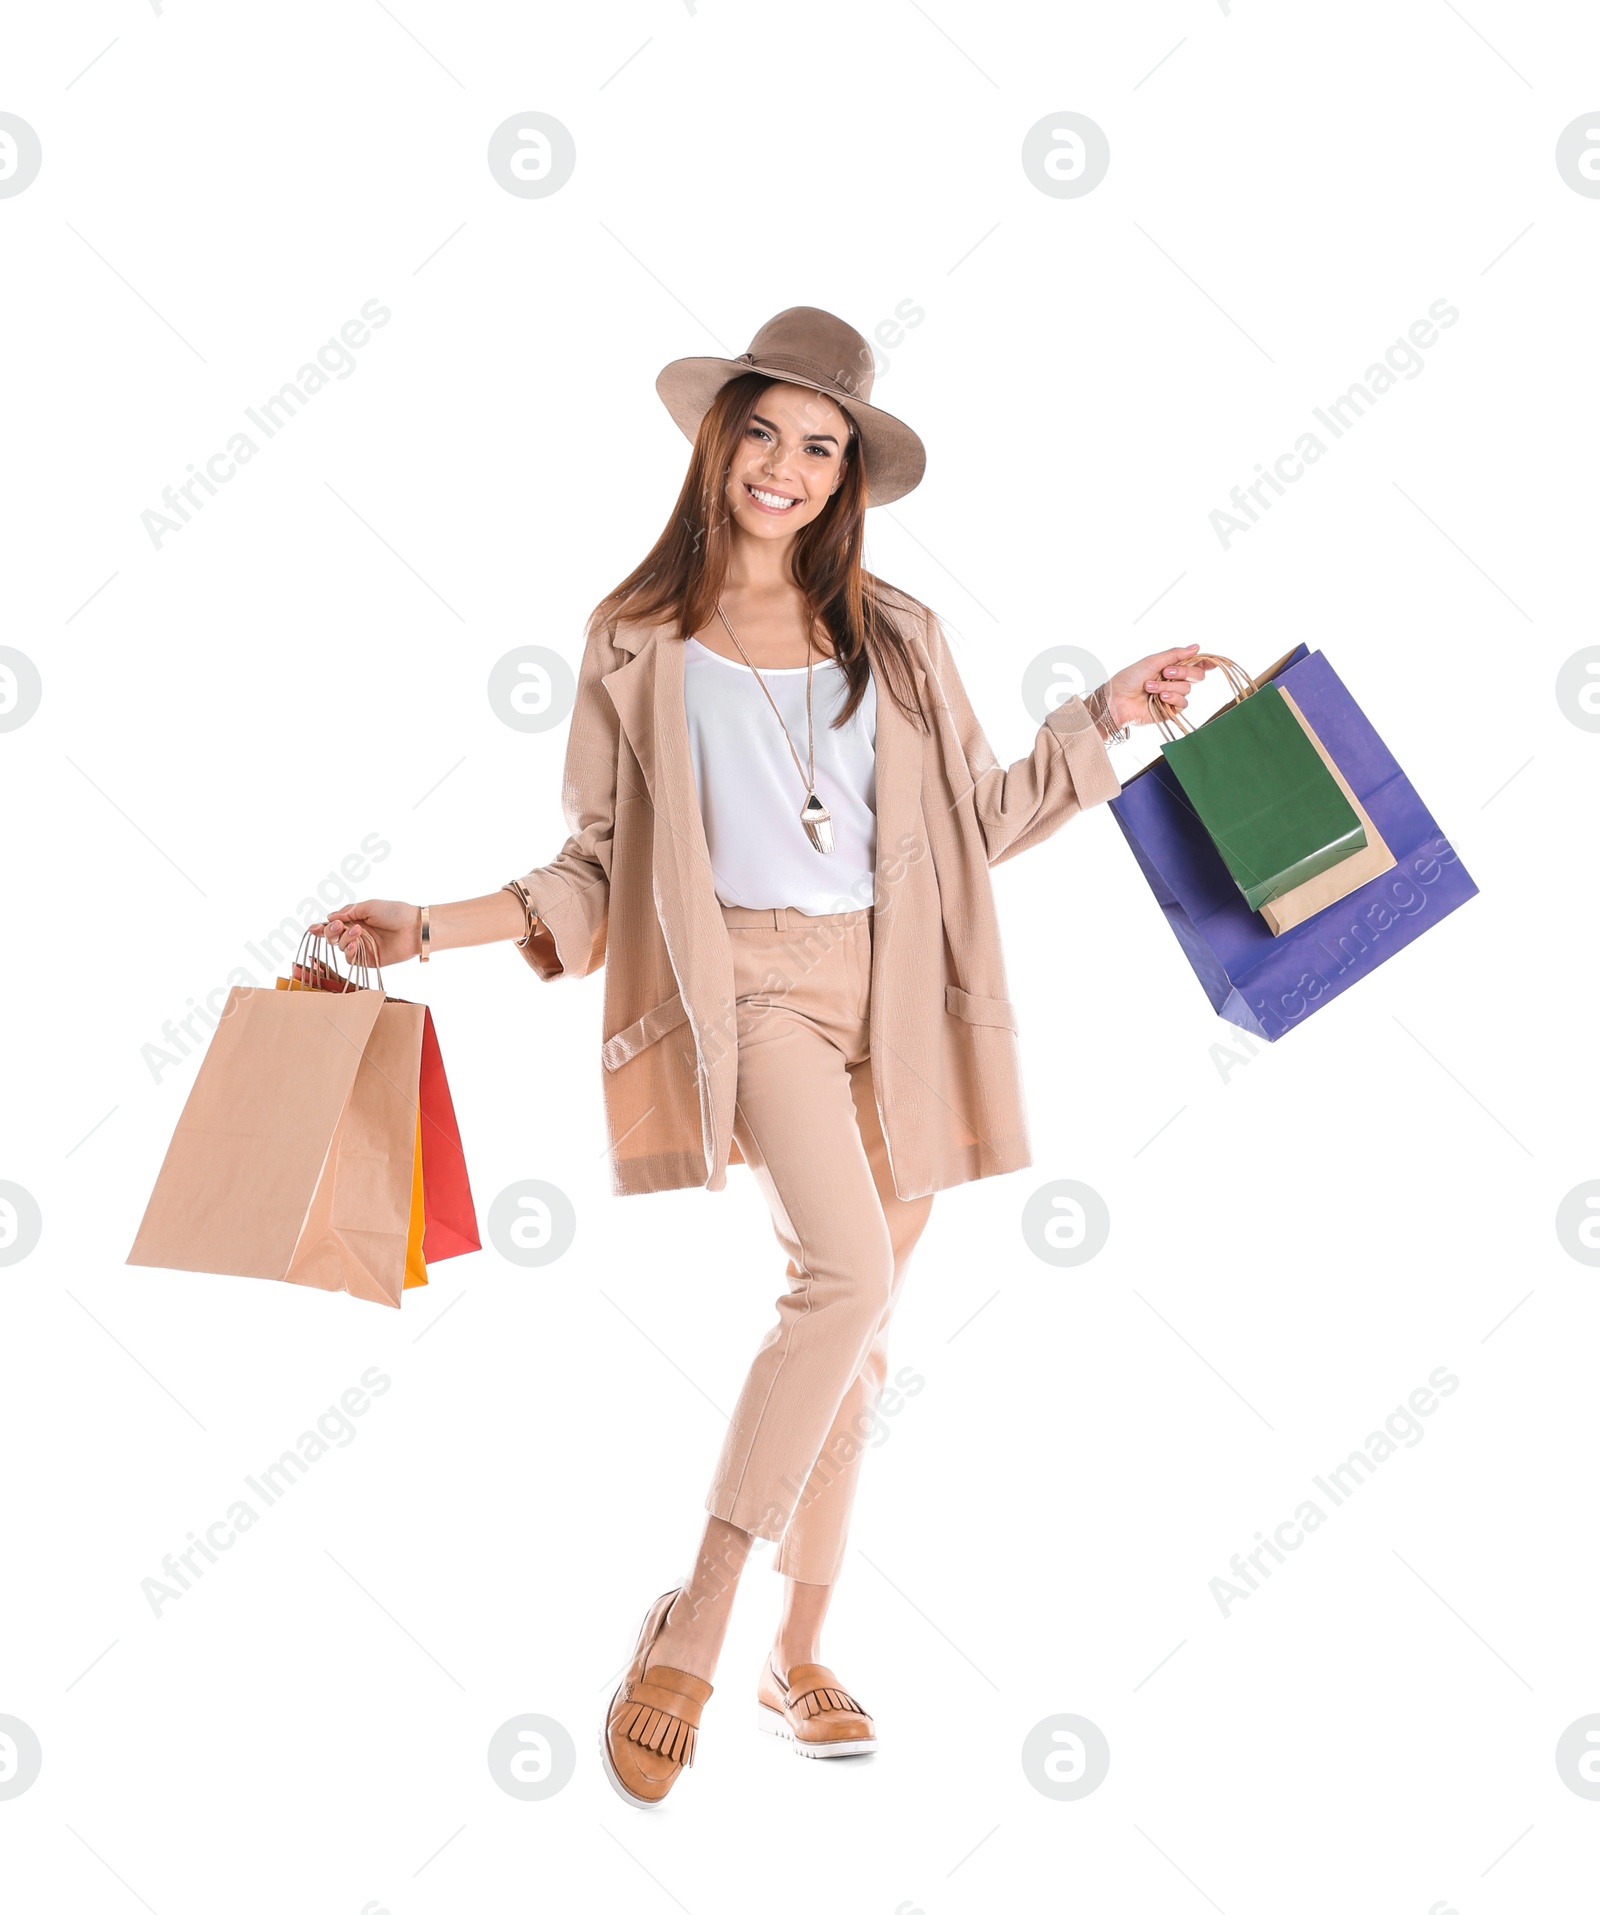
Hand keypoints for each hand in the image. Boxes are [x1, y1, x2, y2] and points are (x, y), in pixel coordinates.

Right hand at [310, 899, 420, 966]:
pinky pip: (351, 959)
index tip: (313, 928)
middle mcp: (357, 934)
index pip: (333, 925)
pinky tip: (356, 943)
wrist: (414, 927)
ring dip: (344, 939)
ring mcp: (362, 947)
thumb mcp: (369, 906)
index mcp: (355, 919)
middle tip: (338, 926)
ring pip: (340, 947)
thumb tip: (329, 918)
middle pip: (333, 937)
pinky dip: (350, 951)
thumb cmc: (395, 912)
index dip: (322, 927)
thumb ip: (348, 912)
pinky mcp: (368, 959)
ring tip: (358, 931)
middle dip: (330, 932)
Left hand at [1098, 644, 1215, 730]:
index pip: (1195, 663)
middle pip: (1197, 675)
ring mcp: (1173, 695)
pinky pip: (1183, 703)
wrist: (1117, 700)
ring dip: (1168, 686)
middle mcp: (1175, 681)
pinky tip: (1159, 698)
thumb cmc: (1130, 679)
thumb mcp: (1152, 661)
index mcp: (1171, 667)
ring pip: (1187, 689)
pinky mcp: (1170, 710)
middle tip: (1166, 672)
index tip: (1209, 661)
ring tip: (1150, 687)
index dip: (1205, 662)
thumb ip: (1175, 654)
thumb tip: (1196, 647)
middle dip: (1183, 672)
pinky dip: (1172, 698)